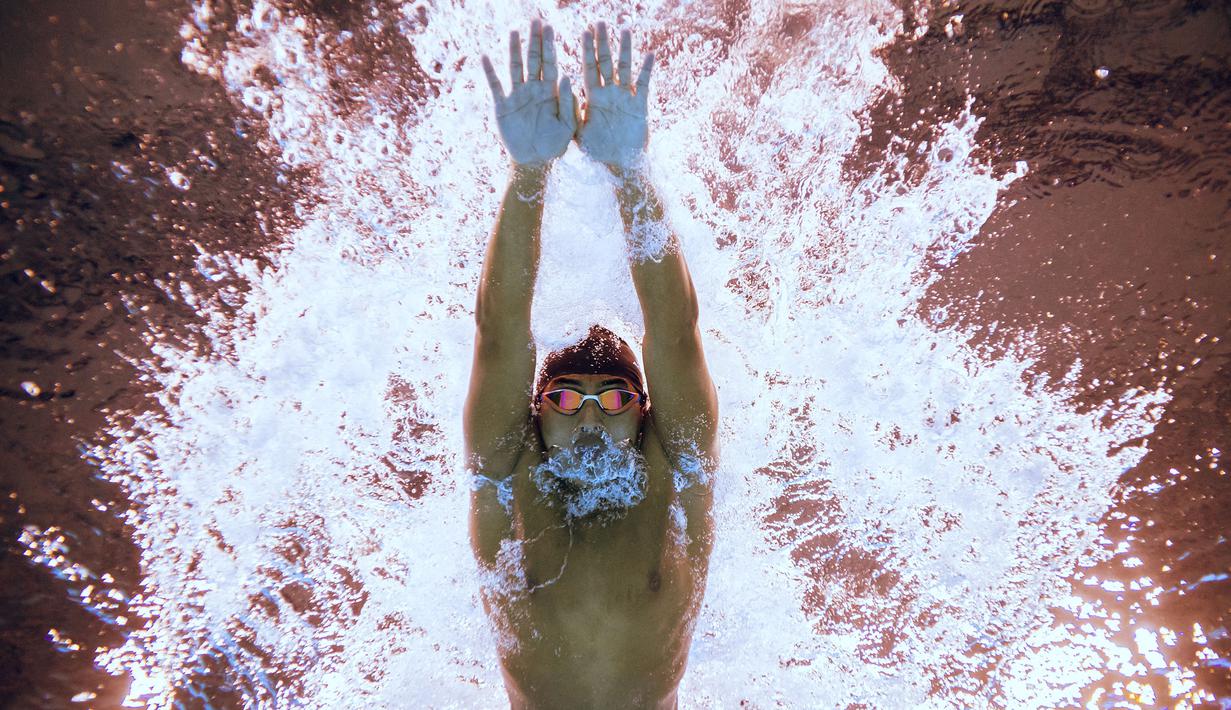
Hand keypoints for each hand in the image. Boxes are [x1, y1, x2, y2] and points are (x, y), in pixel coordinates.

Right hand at [481, 20, 577, 167]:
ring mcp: (517, 96)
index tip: (550, 27)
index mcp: (550, 92)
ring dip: (514, 49)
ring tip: (514, 31)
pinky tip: (485, 57)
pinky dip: (490, 72)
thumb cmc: (554, 145)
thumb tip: (564, 76)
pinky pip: (495, 86)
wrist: (535, 162)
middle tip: (535, 20)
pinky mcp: (503, 106)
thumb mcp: (568, 126)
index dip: (549, 46)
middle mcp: (533, 90)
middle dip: (534, 41)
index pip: (550, 63)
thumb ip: (568, 103)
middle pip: (533, 60)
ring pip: (515, 67)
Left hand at [576, 23, 653, 170]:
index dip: (586, 50)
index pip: (588, 68)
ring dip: (624, 50)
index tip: (584, 31)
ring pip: (625, 68)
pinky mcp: (639, 106)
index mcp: (593, 97)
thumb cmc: (597, 151)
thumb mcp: (578, 132)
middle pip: (605, 62)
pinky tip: (649, 54)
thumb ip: (571, 109)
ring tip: (624, 29)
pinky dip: (646, 70)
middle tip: (600, 21)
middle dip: (602, 43)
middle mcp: (609, 93)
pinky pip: (643, 85)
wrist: (620, 165)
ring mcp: (625, 98)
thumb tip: (564, 83)